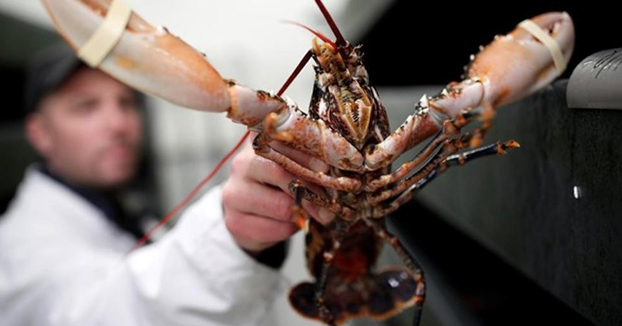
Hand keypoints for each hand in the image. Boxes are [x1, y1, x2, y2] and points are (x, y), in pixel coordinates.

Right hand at [221, 136, 334, 252]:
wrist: (249, 213)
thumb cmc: (277, 184)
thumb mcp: (290, 168)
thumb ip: (305, 166)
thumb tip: (327, 173)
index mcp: (257, 145)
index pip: (283, 146)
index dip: (306, 157)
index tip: (325, 169)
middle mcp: (241, 165)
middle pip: (280, 174)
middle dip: (309, 190)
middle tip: (329, 204)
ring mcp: (234, 194)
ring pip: (281, 206)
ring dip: (302, 214)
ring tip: (310, 215)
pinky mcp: (235, 222)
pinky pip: (274, 228)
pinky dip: (290, 229)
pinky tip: (292, 224)